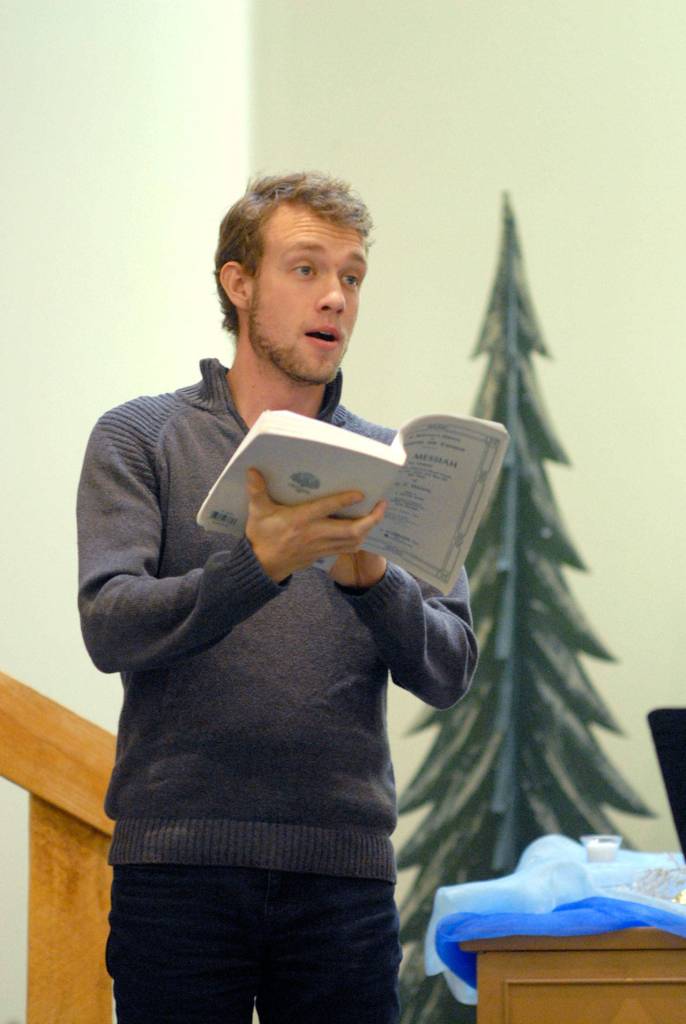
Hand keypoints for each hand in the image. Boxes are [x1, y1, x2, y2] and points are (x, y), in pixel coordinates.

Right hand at [245, 469, 387, 582]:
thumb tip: (252, 470)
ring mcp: (321, 547)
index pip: (326, 509)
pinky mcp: (322, 555)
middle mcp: (314, 534)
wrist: (261, 566)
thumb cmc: (261, 536)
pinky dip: (358, 540)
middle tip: (382, 505)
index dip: (345, 501)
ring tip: (377, 515)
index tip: (361, 494)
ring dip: (368, 529)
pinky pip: (347, 549)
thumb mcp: (257, 512)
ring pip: (353, 542)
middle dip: (370, 519)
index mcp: (300, 521)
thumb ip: (256, 491)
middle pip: (351, 531)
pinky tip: (364, 530)